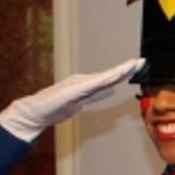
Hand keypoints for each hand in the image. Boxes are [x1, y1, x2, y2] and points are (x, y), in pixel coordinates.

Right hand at [0, 57, 144, 141]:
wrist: (33, 112)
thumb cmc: (54, 108)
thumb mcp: (80, 102)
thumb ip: (96, 95)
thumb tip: (111, 89)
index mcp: (87, 84)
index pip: (110, 78)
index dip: (124, 72)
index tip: (138, 66)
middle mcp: (83, 82)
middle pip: (109, 75)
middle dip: (126, 69)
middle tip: (141, 62)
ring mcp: (77, 85)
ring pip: (103, 78)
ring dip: (118, 72)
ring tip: (132, 66)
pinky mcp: (72, 91)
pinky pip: (91, 85)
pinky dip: (104, 80)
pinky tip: (114, 77)